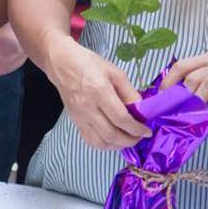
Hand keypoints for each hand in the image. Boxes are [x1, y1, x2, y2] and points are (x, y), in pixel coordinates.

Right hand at [48, 34, 150, 148]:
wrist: (61, 63)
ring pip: (100, 142)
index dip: (137, 129)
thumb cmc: (88, 64)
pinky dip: (104, 144)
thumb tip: (141, 110)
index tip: (147, 131)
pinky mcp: (74, 120)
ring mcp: (79, 116)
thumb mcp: (115, 72)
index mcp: (99, 92)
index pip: (121, 119)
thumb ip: (130, 92)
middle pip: (111, 134)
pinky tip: (112, 138)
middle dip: (130, 140)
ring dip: (117, 145)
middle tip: (139, 136)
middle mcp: (88, 107)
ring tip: (127, 138)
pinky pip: (90, 140)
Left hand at [161, 52, 207, 123]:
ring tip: (194, 114)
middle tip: (175, 109)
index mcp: (207, 59)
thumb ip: (195, 81)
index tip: (161, 96)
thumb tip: (173, 97)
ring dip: (199, 100)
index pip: (181, 66)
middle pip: (194, 77)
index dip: (168, 82)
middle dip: (182, 94)